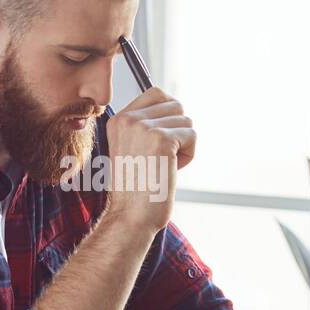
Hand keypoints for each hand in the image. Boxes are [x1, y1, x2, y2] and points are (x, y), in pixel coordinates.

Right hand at [103, 88, 194, 233]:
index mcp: (118, 119)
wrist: (131, 216)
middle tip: (164, 156)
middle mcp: (128, 119)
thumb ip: (146, 125)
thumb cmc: (136, 189)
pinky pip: (192, 135)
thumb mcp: (131, 148)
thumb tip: (176, 107)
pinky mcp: (162, 139)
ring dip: (184, 144)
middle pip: (175, 105)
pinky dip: (188, 155)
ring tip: (165, 165)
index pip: (156, 94)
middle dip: (178, 130)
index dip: (168, 116)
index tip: (161, 143)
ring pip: (186, 120)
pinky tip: (172, 169)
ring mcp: (144, 127)